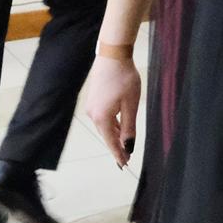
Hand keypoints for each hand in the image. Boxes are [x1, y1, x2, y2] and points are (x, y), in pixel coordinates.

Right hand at [82, 54, 140, 168]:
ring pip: (105, 126)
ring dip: (114, 135)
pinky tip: (119, 128)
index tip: (124, 165)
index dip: (118, 153)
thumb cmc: (125, 79)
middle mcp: (92, 114)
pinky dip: (112, 125)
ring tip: (124, 146)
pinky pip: (103, 118)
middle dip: (116, 146)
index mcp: (102, 117)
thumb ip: (129, 126)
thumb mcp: (131, 104)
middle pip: (106, 135)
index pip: (111, 141)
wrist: (113, 57)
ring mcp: (91, 107)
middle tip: (126, 159)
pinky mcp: (93, 100)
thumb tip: (128, 145)